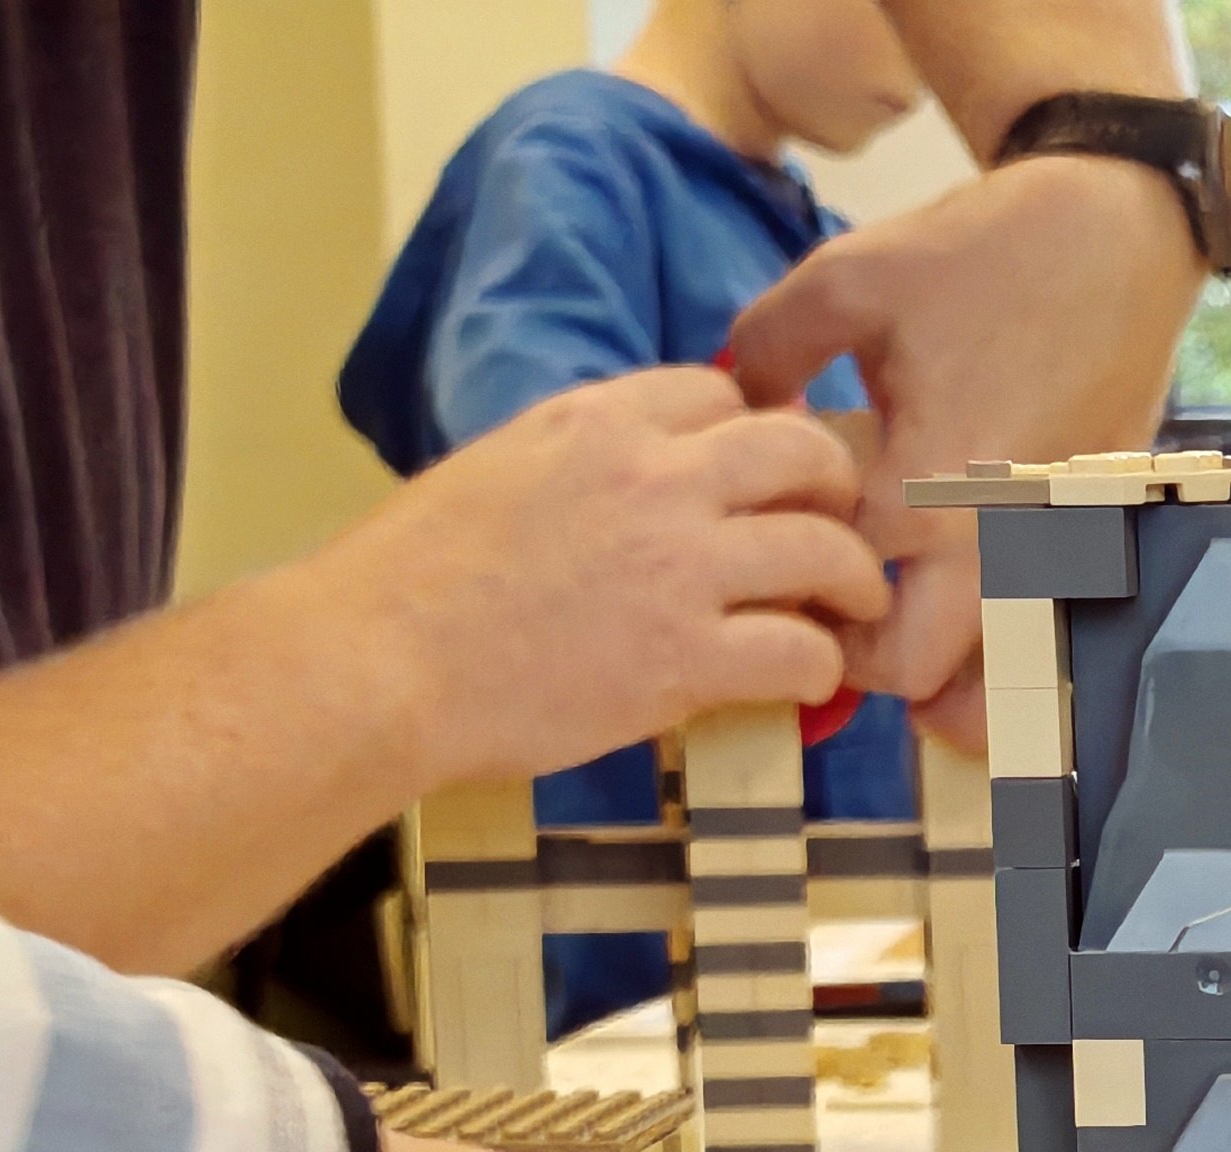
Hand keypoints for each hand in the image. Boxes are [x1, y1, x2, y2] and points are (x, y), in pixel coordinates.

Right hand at [323, 367, 885, 795]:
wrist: (375, 659)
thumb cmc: (408, 580)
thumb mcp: (494, 473)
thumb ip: (574, 466)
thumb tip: (614, 485)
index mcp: (596, 421)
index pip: (720, 391)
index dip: (756, 432)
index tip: (766, 476)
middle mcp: (652, 476)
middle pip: (801, 450)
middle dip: (836, 488)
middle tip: (843, 530)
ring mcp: (678, 565)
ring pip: (827, 548)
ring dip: (855, 582)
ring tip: (854, 611)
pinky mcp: (688, 656)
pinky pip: (803, 650)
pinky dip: (822, 667)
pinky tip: (808, 681)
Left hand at [730, 156, 1202, 746]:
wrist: (1118, 242)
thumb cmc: (988, 256)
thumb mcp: (848, 279)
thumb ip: (767, 346)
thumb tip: (736, 399)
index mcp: (930, 479)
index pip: (834, 579)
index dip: (783, 576)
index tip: (758, 561)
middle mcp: (997, 536)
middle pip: (913, 668)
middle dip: (856, 657)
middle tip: (823, 614)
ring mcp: (1052, 547)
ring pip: (994, 678)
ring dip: (940, 683)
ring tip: (900, 652)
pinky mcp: (1089, 539)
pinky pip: (1042, 637)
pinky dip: (1001, 657)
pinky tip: (967, 629)